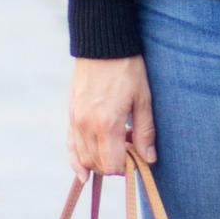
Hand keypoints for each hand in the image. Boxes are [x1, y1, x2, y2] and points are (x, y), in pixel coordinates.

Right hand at [69, 55, 155, 180]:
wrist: (102, 44)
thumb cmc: (127, 68)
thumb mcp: (142, 99)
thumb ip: (145, 131)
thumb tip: (149, 159)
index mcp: (107, 124)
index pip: (113, 165)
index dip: (127, 167)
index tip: (138, 157)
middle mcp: (86, 126)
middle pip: (98, 164)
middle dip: (115, 164)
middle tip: (131, 149)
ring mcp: (75, 121)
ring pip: (84, 158)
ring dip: (101, 161)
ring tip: (117, 146)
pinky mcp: (70, 115)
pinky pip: (70, 146)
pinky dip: (76, 161)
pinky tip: (84, 174)